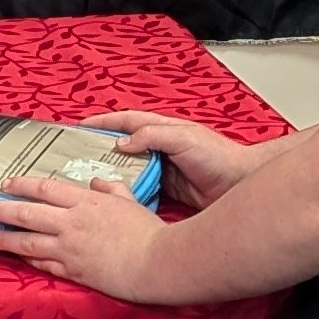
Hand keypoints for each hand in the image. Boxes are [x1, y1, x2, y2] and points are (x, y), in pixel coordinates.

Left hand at [0, 166, 177, 298]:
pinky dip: (26, 260)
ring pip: (26, 241)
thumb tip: (98, 182)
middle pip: (25, 213)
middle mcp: (71, 223)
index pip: (44, 188)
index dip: (21, 185)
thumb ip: (111, 189)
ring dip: (1, 238)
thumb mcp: (131, 202)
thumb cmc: (149, 232)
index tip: (4, 184)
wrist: (156, 263)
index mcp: (85, 202)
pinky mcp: (73, 272)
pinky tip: (14, 258)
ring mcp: (69, 249)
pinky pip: (43, 265)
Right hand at [75, 108, 268, 210]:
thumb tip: (122, 143)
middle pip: (124, 145)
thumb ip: (152, 136)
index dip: (103, 122)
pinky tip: (118, 198)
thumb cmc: (219, 156)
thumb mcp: (184, 138)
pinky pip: (141, 187)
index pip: (126, 121)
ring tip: (93, 179)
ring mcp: (163, 168)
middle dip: (102, 149)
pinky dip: (129, 190)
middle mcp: (160, 147)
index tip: (81, 126)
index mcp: (162, 129)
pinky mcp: (167, 188)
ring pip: (130, 168)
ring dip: (114, 172)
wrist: (239, 184)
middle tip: (79, 157)